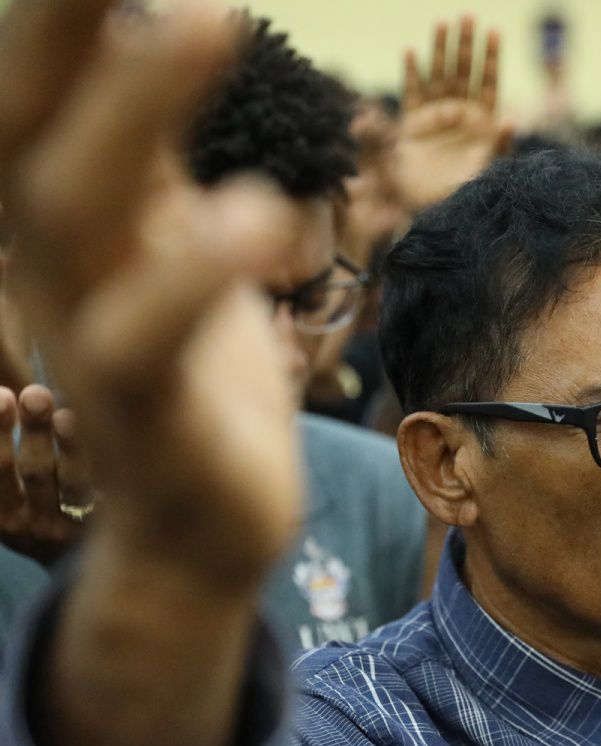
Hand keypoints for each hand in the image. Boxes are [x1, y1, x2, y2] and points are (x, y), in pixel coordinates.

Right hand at [0, 2, 301, 591]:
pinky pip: (147, 339)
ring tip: (207, 13)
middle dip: (56, 17)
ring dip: (131, 112)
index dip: (53, 8)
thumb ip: (147, 141)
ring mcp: (90, 333)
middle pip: (25, 120)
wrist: (196, 520)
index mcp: (66, 207)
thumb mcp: (168, 235)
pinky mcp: (149, 412)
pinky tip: (258, 210)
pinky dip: (193, 275)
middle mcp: (55, 260)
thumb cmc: (190, 363)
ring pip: (74, 214)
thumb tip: (145, 22)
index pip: (35, 79)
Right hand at [393, 16, 513, 211]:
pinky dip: (412, 73)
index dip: (491, 58)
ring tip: (443, 23)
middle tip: (467, 16)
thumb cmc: (465, 193)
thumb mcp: (487, 170)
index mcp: (482, 120)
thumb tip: (511, 119)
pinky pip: (412, 92)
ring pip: (439, 75)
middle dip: (466, 44)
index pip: (489, 82)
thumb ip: (499, 145)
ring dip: (441, 49)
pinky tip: (412, 53)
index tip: (495, 33)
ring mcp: (436, 115)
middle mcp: (460, 113)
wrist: (432, 210)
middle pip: (464, 71)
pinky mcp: (412, 123)